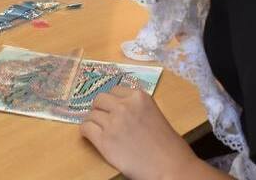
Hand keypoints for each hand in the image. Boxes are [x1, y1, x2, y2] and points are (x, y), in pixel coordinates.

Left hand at [80, 86, 205, 179]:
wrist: (170, 166)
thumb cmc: (168, 145)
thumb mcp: (154, 115)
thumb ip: (136, 108)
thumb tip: (119, 109)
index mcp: (139, 97)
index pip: (115, 90)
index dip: (112, 101)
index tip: (112, 108)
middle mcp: (124, 106)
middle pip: (100, 99)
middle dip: (100, 108)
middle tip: (103, 119)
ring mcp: (113, 122)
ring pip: (91, 114)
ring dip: (93, 121)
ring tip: (97, 130)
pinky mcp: (104, 140)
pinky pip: (85, 129)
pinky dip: (86, 132)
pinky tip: (90, 136)